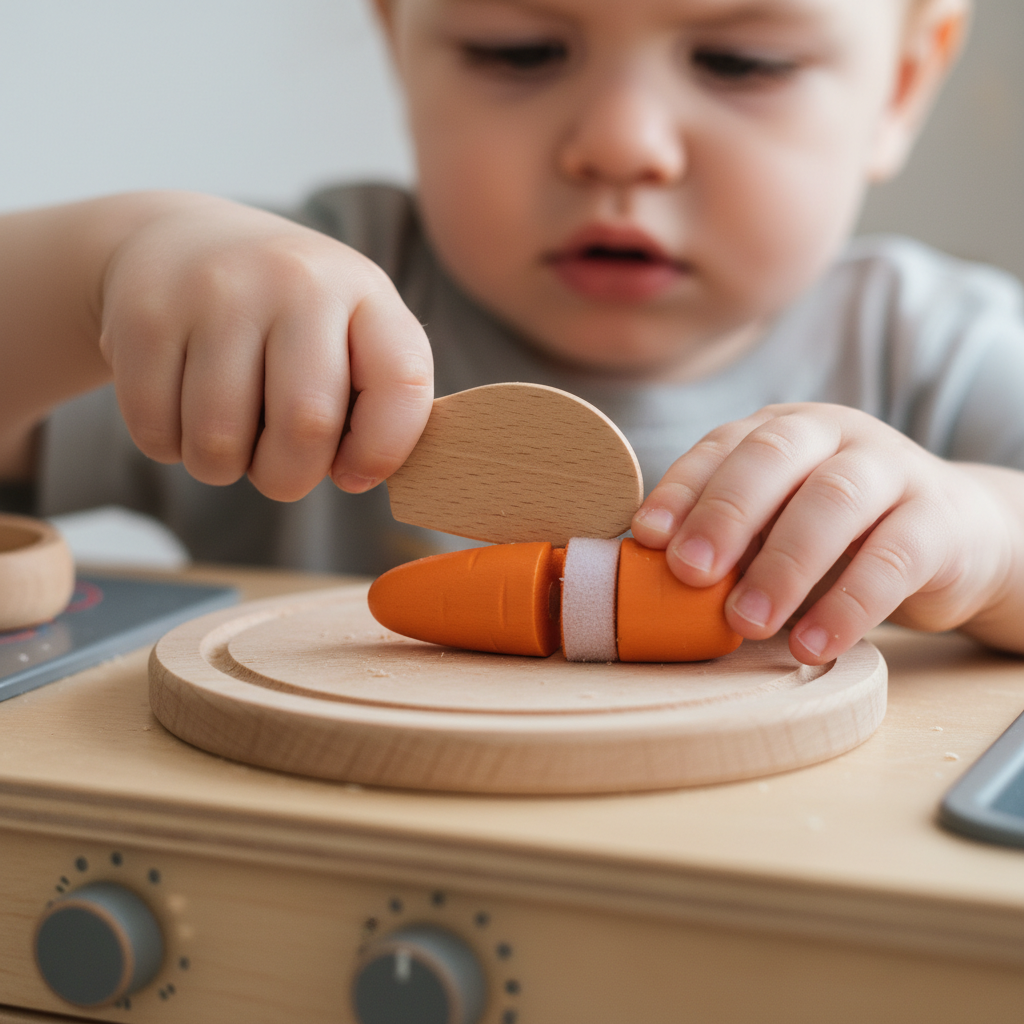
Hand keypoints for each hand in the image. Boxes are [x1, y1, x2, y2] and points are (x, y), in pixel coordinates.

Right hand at [99, 193, 432, 500]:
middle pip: (305, 426)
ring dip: (223, 466)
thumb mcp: (349, 333)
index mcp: (364, 293)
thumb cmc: (287, 318)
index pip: (400, 383)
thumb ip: (377, 400)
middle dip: (290, 477)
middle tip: (279, 467)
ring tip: (228, 433)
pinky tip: (182, 408)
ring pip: (219, 442)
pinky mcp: (145, 315)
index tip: (354, 473)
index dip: (383, 451)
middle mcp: (295, 280)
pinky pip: (156, 430)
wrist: (181, 240)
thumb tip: (362, 475)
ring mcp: (216, 291)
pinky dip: (170, 446)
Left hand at [632, 403, 1022, 662]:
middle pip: (775, 458)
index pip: (724, 445)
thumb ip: (731, 538)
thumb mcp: (778, 524)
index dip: (682, 488)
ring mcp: (892, 469)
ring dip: (782, 565)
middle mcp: (836, 435)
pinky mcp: (938, 520)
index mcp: (784, 430)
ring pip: (834, 502)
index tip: (648, 537)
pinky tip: (810, 645)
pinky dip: (846, 606)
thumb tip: (657, 575)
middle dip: (725, 515)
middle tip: (690, 574)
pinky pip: (892, 559)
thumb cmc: (840, 535)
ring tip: (746, 622)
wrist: (957, 538)